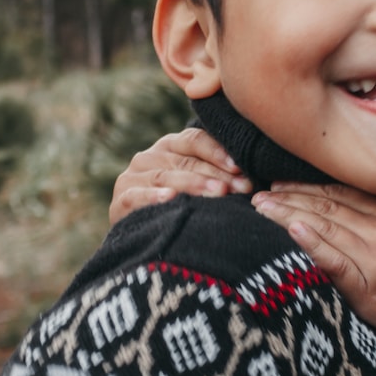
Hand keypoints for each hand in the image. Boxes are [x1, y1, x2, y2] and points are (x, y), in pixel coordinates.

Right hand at [108, 127, 250, 224]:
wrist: (142, 234)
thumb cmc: (181, 207)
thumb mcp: (197, 186)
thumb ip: (216, 174)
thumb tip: (254, 178)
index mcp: (170, 147)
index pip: (195, 141)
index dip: (219, 152)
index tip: (242, 168)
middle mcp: (150, 156)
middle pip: (186, 161)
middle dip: (216, 175)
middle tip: (240, 188)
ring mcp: (133, 176)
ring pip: (166, 177)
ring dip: (194, 185)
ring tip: (217, 194)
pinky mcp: (121, 199)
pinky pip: (138, 195)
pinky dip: (154, 197)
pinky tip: (170, 199)